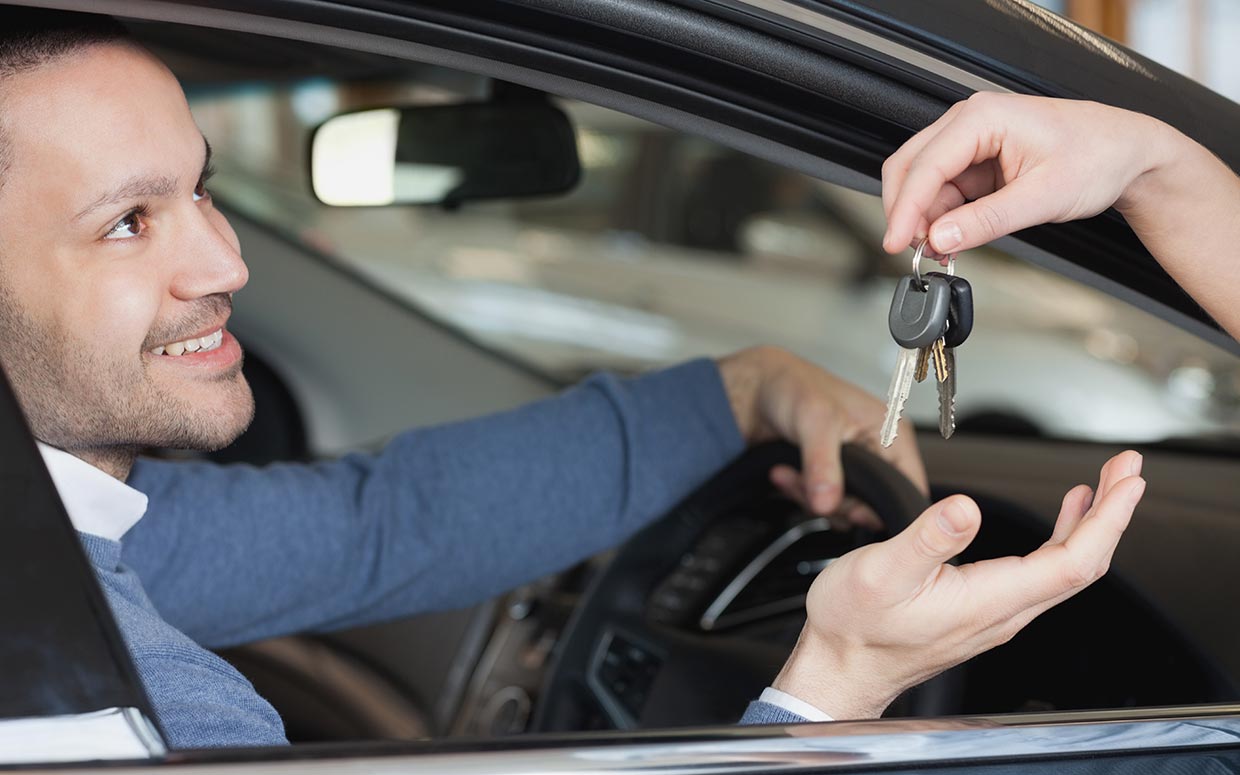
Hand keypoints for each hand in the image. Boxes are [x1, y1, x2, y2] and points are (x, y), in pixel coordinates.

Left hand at [716, 346, 926, 519]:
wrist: (759, 390)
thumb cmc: (793, 386)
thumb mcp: (814, 421)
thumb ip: (823, 464)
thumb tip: (828, 502)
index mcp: (892, 433)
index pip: (909, 487)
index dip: (883, 507)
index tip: (851, 511)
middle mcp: (879, 451)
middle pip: (874, 505)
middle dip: (835, 501)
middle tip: (808, 485)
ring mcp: (856, 466)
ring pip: (845, 507)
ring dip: (811, 497)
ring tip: (790, 474)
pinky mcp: (833, 475)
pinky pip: (824, 502)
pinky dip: (802, 494)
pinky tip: (785, 475)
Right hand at [771, 450, 1144, 719]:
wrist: (838, 667)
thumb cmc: (854, 627)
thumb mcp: (879, 572)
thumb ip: (927, 539)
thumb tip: (965, 508)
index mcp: (987, 600)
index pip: (1073, 561)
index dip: (1107, 519)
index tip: (1126, 481)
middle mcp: (1002, 611)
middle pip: (1082, 563)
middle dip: (1112, 512)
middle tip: (1127, 468)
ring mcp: (996, 613)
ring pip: (1066, 569)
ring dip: (1093, 523)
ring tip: (1106, 485)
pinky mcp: (984, 610)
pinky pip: (1044, 574)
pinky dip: (1065, 538)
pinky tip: (1066, 518)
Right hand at [881, 93, 1172, 255]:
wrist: (1128, 152)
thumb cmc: (1097, 157)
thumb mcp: (1042, 197)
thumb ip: (986, 220)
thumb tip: (940, 239)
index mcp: (982, 117)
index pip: (924, 167)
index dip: (905, 210)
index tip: (895, 244)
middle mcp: (969, 122)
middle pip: (910, 168)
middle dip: (907, 213)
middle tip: (915, 252)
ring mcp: (971, 140)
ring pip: (923, 182)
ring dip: (924, 218)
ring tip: (941, 252)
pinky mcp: (977, 160)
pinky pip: (944, 190)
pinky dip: (942, 217)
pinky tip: (952, 239)